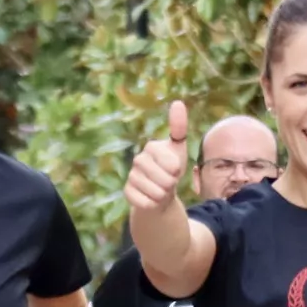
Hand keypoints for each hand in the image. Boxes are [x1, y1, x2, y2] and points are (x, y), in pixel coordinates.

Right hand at [124, 100, 189, 218]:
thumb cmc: (170, 169)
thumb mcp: (179, 149)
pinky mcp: (127, 192)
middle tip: (168, 182)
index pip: (172, 164)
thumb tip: (177, 102)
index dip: (177, 171)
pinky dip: (153, 204)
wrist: (159, 192)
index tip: (175, 169)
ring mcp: (131, 176)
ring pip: (156, 192)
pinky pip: (145, 202)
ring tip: (161, 190)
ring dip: (163, 195)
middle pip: (164, 180)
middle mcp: (138, 159)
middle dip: (171, 185)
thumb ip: (179, 127)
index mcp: (151, 147)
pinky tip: (152, 198)